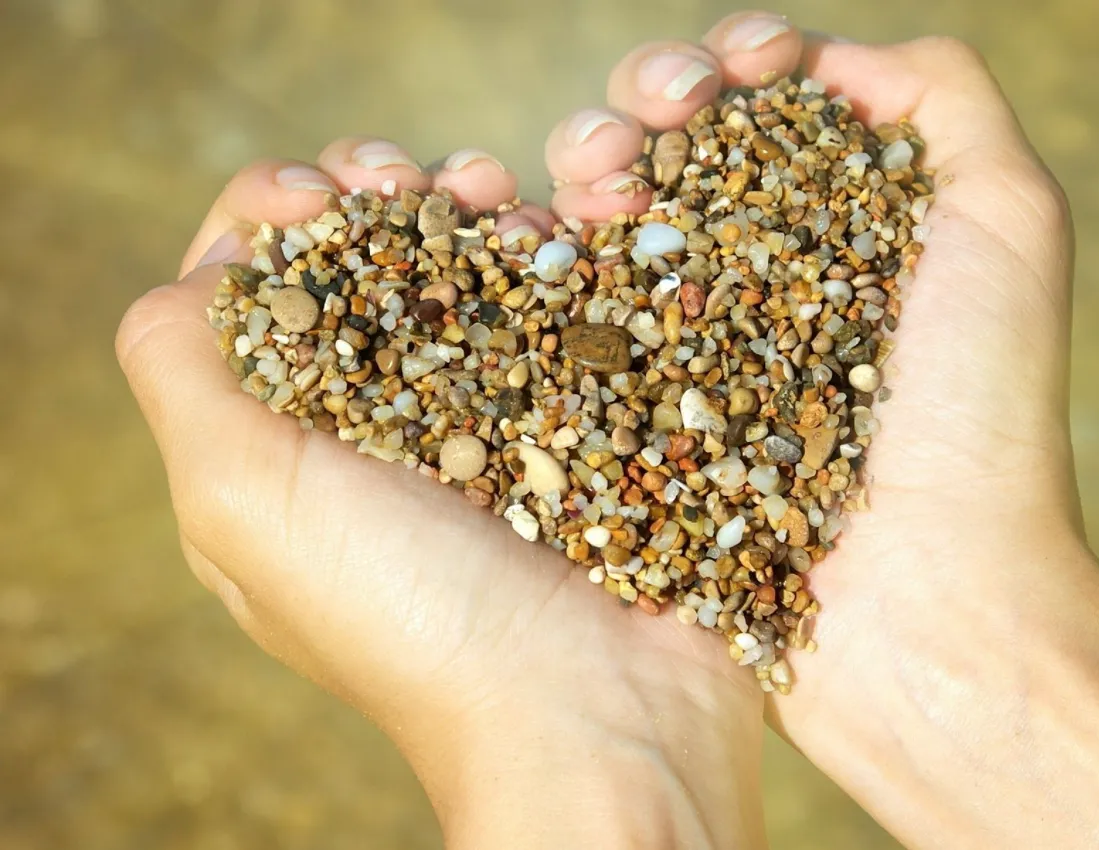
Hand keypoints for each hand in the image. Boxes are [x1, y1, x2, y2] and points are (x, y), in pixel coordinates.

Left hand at [117, 142, 765, 847]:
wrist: (597, 713)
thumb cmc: (413, 619)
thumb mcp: (242, 502)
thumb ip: (184, 370)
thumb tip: (204, 272)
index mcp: (281, 449)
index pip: (250, 292)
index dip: (274, 216)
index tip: (327, 195)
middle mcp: (378, 431)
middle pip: (358, 269)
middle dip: (379, 196)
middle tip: (418, 180)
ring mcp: (487, 425)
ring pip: (461, 275)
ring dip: (469, 209)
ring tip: (500, 195)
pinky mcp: (577, 422)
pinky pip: (552, 308)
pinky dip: (549, 255)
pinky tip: (557, 230)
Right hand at [546, 12, 1082, 844]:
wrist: (929, 601)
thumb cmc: (982, 415)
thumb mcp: (1010, 222)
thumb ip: (943, 100)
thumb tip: (829, 60)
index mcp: (839, 231)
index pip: (765, 113)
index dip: (737, 64)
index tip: (739, 64)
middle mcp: (759, 283)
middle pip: (678, 153)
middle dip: (650, 100)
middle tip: (651, 118)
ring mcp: (691, 348)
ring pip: (612, 220)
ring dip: (590, 161)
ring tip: (591, 176)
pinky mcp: (636, 418)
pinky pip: (569, 318)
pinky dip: (542, 256)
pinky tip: (534, 224)